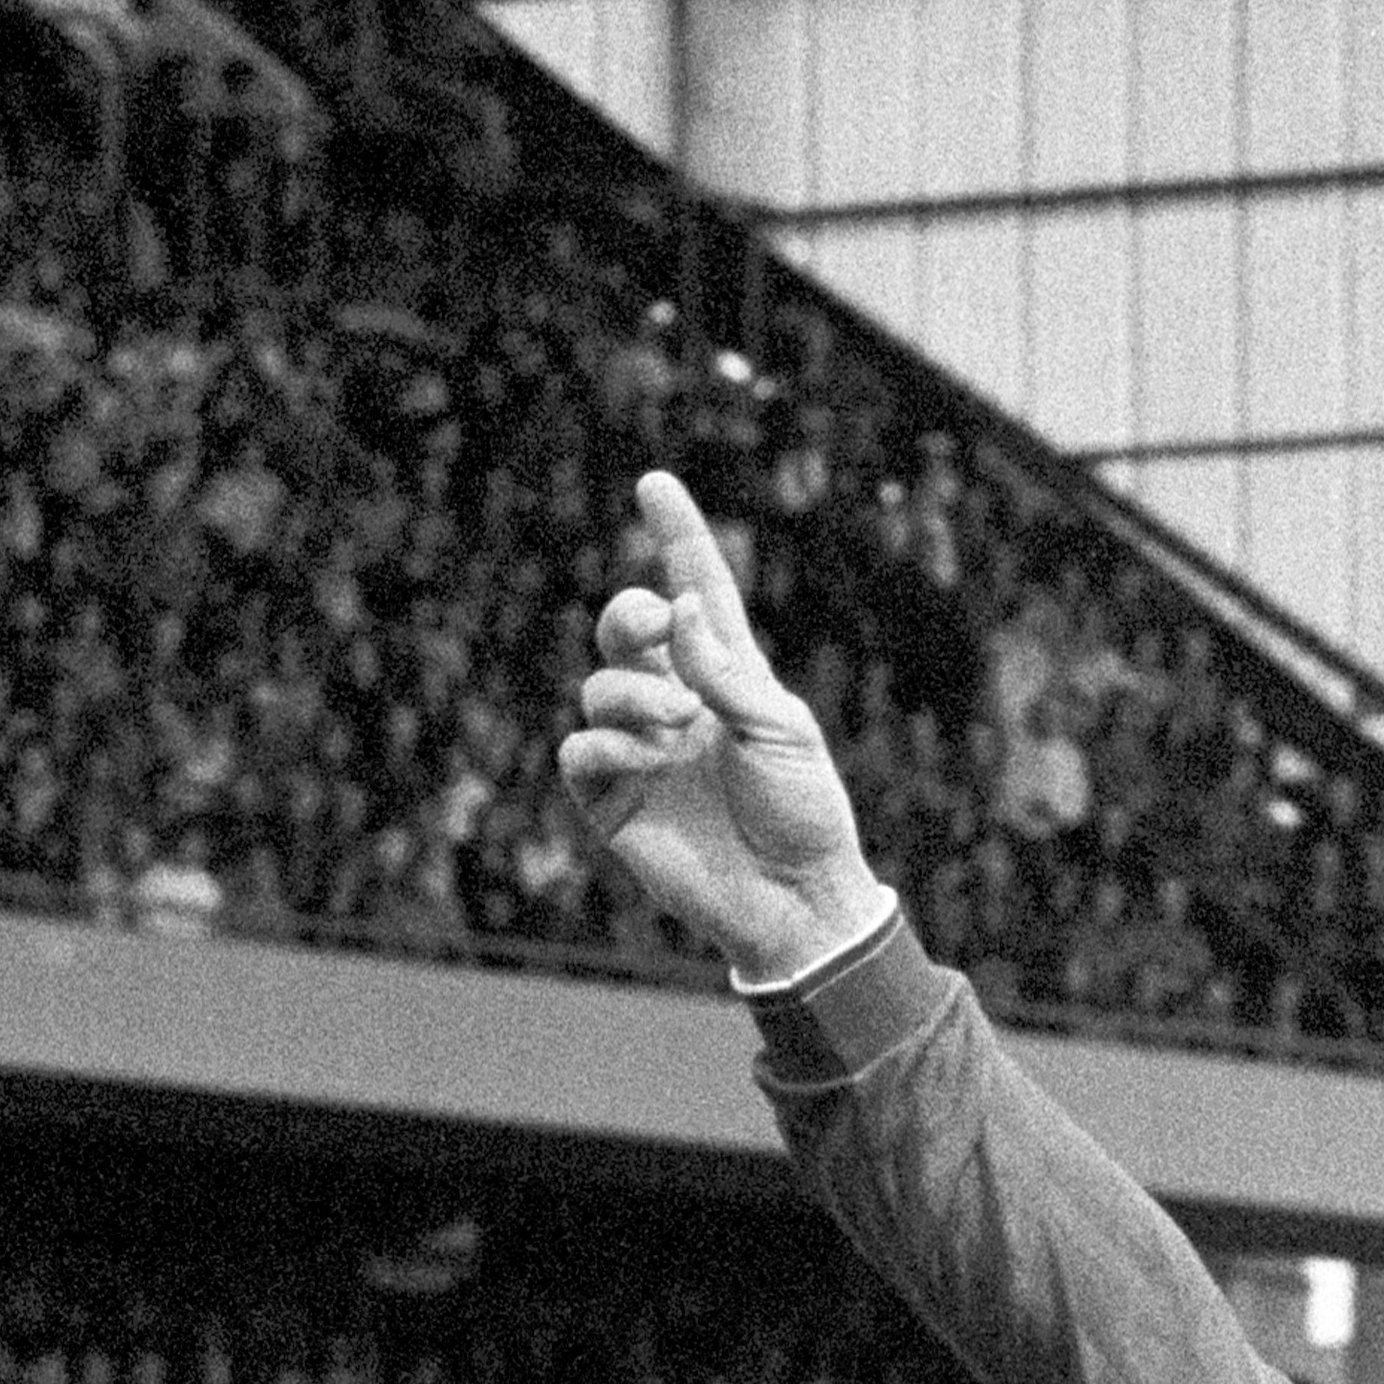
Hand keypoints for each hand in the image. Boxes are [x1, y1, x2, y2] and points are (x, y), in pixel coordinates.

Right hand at [562, 466, 899, 981]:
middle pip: (626, 629)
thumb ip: (725, 668)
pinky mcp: (615, 801)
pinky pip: (579, 751)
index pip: (694, 593)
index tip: (656, 484)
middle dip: (629, 614)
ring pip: (601, 687)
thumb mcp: (780, 728)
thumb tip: (676, 610)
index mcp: (727, 677)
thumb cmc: (803, 813)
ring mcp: (643, 751)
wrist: (795, 900)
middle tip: (653, 627)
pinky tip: (643, 759)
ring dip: (632, 692)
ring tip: (678, 723)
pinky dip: (604, 744)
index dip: (676, 537)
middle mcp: (678, 704)